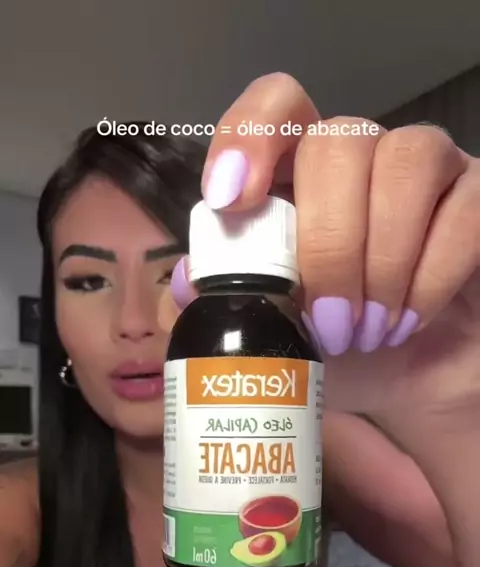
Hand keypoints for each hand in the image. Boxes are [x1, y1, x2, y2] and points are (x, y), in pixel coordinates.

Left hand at [170, 72, 478, 356]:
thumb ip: (222, 305)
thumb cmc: (335, 351)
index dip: (249, 136)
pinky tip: (410, 319)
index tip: (232, 201)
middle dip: (329, 244)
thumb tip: (186, 280)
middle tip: (331, 325)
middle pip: (338, 142)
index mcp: (300, 175)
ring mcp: (425, 170)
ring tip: (370, 331)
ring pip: (405, 161)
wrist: (410, 381)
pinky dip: (432, 274)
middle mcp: (362, 157)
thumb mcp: (268, 335)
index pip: (277, 108)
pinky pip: (465, 208)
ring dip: (382, 259)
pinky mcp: (475, 197)